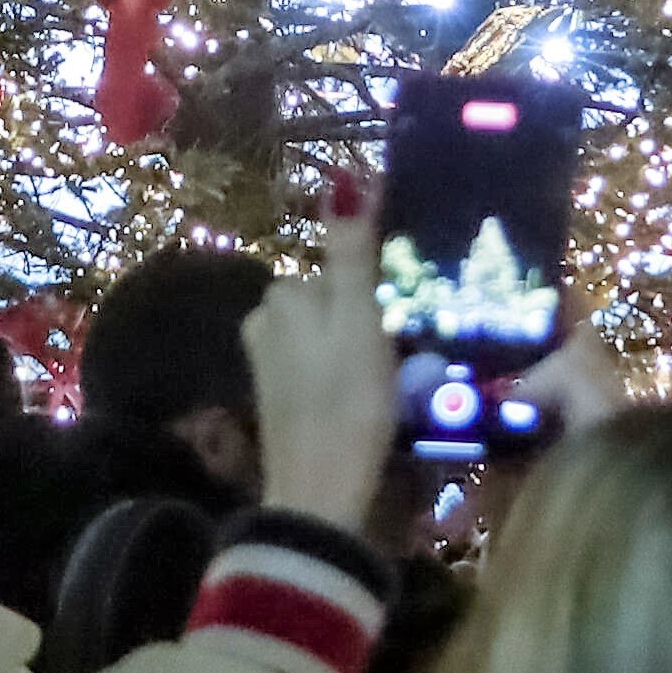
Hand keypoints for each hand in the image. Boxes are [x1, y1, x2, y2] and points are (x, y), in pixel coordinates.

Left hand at [238, 208, 403, 538]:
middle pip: (335, 299)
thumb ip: (351, 250)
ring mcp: (268, 363)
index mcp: (281, 296)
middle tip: (407, 353)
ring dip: (363, 348)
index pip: (341, 266)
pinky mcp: (280, 399)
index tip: (407, 317)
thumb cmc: (348, 402)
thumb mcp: (359, 318)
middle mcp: (264, 321)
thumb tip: (344, 178)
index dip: (380, 289)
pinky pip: (324, 367)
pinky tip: (370, 401)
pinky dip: (349, 376)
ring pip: (332, 334)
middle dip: (369, 317)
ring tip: (395, 380)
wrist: (320, 494)